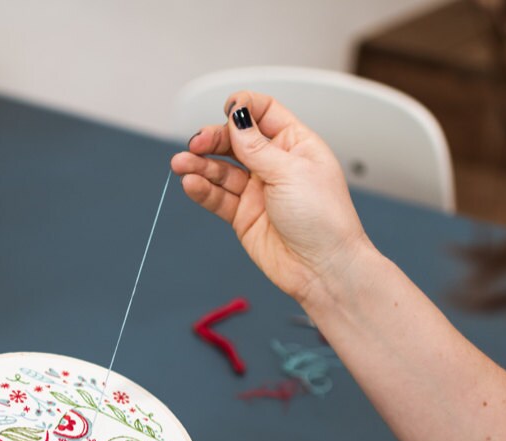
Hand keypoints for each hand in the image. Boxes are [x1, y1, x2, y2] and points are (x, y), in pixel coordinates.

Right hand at [170, 90, 370, 306]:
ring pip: (221, 169)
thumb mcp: (290, 172)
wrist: (323, 268)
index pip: (264, 113)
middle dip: (213, 139)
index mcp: (296, 144)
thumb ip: (256, 146)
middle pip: (235, 140)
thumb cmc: (324, 220)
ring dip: (199, 164)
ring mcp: (257, 191)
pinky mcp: (243, 216)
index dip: (244, 107)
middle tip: (195, 143)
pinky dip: (202, 189)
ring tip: (181, 164)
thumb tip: (237, 117)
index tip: (227, 109)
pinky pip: (217, 197)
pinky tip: (191, 183)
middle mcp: (275, 165)